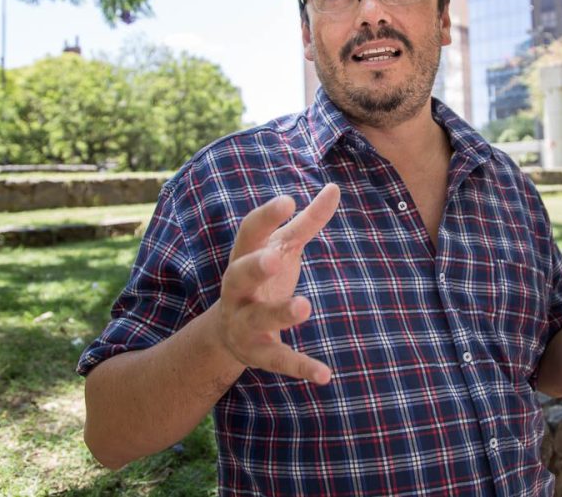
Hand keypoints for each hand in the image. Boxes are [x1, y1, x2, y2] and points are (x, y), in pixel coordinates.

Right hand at [215, 184, 339, 384]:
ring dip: (279, 313)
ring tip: (305, 305)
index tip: (287, 200)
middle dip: (255, 267)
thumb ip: (307, 222)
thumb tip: (334, 187)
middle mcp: (237, 290)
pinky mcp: (258, 353)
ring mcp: (244, 323)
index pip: (249, 233)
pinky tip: (325, 374)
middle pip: (239, 275)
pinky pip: (278, 360)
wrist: (228, 334)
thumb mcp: (281, 249)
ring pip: (257, 319)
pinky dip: (300, 366)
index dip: (265, 217)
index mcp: (243, 258)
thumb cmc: (262, 279)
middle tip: (275, 258)